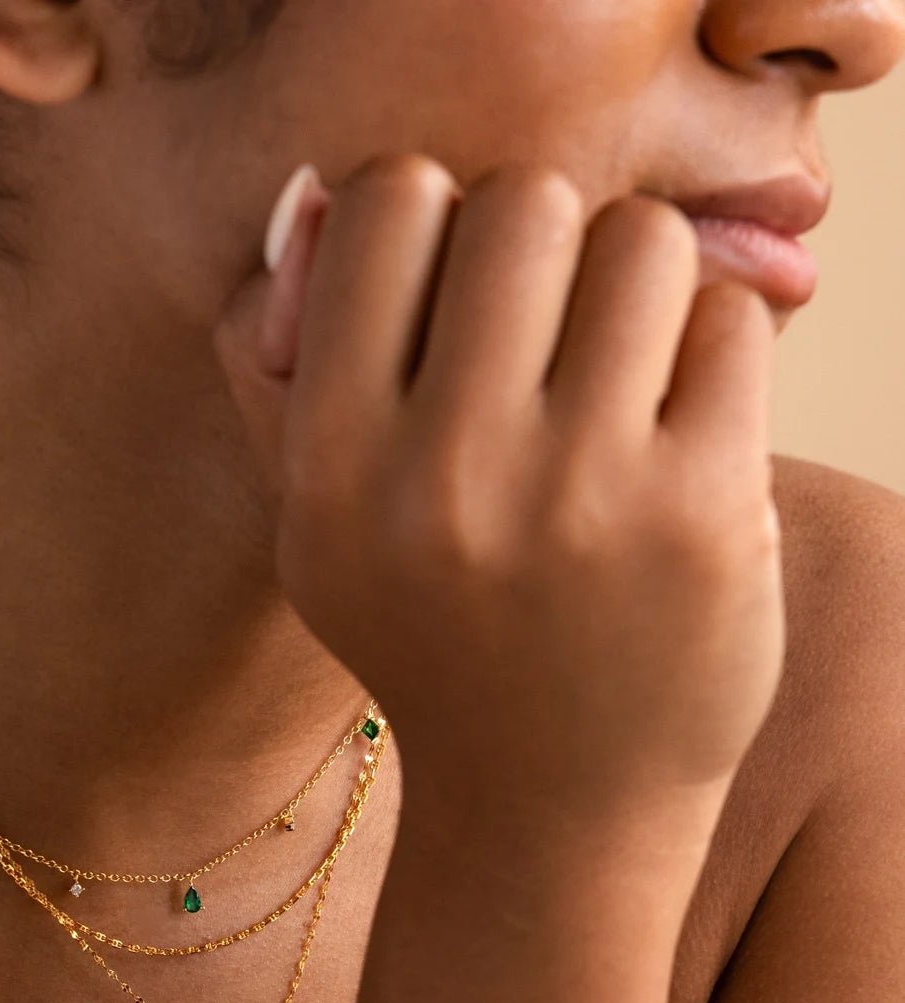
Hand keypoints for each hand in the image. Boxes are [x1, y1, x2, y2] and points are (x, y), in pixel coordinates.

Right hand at [213, 156, 786, 840]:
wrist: (547, 799)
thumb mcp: (318, 527)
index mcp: (330, 470)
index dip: (426, 221)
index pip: (385, 201)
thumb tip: (313, 197)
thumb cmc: (433, 636)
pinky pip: (727, 321)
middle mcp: (442, 481)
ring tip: (612, 382)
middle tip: (539, 339)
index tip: (443, 298)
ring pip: (637, 240)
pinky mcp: (703, 514)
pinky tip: (674, 437)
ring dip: (633, 292)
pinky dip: (707, 359)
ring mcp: (578, 497)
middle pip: (519, 201)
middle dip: (538, 249)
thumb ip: (280, 363)